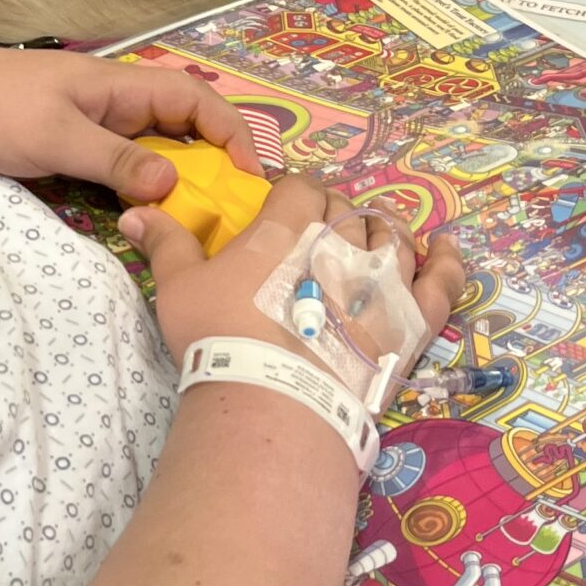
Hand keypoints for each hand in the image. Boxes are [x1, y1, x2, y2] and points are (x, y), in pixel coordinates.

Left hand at [0, 41, 262, 201]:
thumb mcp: (54, 137)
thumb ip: (114, 161)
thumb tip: (174, 182)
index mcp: (121, 86)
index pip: (198, 99)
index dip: (233, 133)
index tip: (250, 180)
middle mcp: (116, 104)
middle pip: (185, 129)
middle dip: (214, 165)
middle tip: (232, 216)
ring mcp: (94, 127)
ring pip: (155, 153)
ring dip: (179, 183)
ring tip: (200, 227)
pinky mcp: (72, 150)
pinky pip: (123, 170)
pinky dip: (142, 191)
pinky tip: (149, 222)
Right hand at [120, 173, 467, 405]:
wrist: (273, 400)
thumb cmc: (219, 338)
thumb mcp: (178, 287)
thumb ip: (165, 243)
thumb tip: (136, 210)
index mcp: (287, 223)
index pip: (300, 185)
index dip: (292, 190)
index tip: (281, 204)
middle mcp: (342, 240)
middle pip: (345, 208)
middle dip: (332, 212)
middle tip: (315, 233)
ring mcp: (383, 279)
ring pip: (392, 235)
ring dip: (381, 229)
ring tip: (369, 237)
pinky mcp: (412, 320)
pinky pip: (443, 282)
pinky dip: (448, 261)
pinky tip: (448, 249)